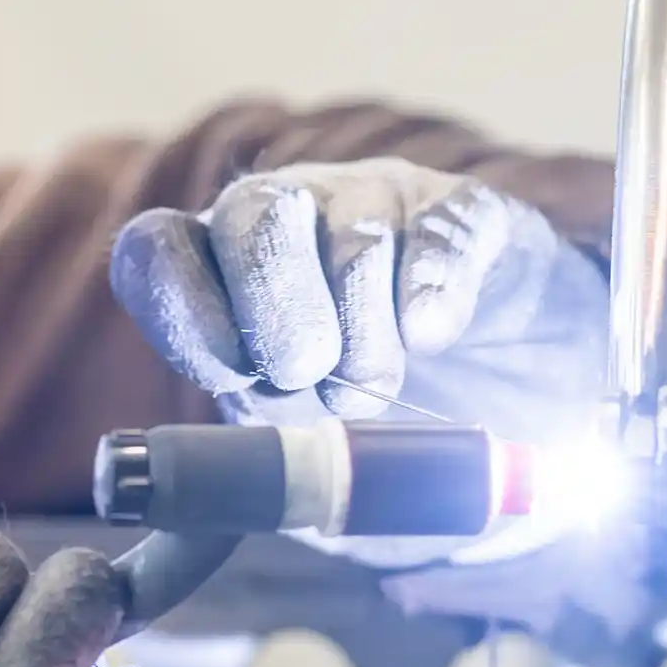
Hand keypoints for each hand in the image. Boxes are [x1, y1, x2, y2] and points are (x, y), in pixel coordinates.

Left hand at [112, 158, 607, 441]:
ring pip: (348, 231)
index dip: (179, 307)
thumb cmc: (373, 431)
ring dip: (362, 330)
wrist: (510, 412)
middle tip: (307, 380)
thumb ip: (259, 456)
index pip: (156, 249)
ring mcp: (374, 202)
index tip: (226, 375)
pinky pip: (440, 231)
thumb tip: (227, 465)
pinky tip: (431, 335)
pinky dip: (432, 292)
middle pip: (251, 214)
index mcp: (218, 276)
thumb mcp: (300, 457)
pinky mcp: (464, 212)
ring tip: (373, 390)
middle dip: (276, 315)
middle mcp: (286, 218)